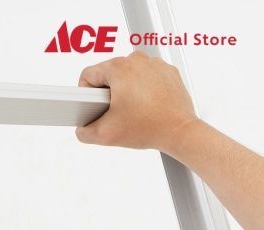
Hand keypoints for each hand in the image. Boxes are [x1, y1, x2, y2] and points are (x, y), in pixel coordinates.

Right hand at [76, 51, 198, 153]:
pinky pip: (147, 78)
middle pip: (110, 76)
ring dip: (127, 93)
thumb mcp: (107, 135)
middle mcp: (137, 60)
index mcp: (119, 68)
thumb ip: (85, 132)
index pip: (89, 76)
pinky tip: (148, 108)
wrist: (180, 132)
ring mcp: (155, 64)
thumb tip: (82, 129)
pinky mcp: (168, 72)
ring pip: (129, 76)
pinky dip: (145, 92)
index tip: (95, 110)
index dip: (86, 96)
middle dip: (109, 96)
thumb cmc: (149, 129)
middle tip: (118, 115)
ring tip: (134, 112)